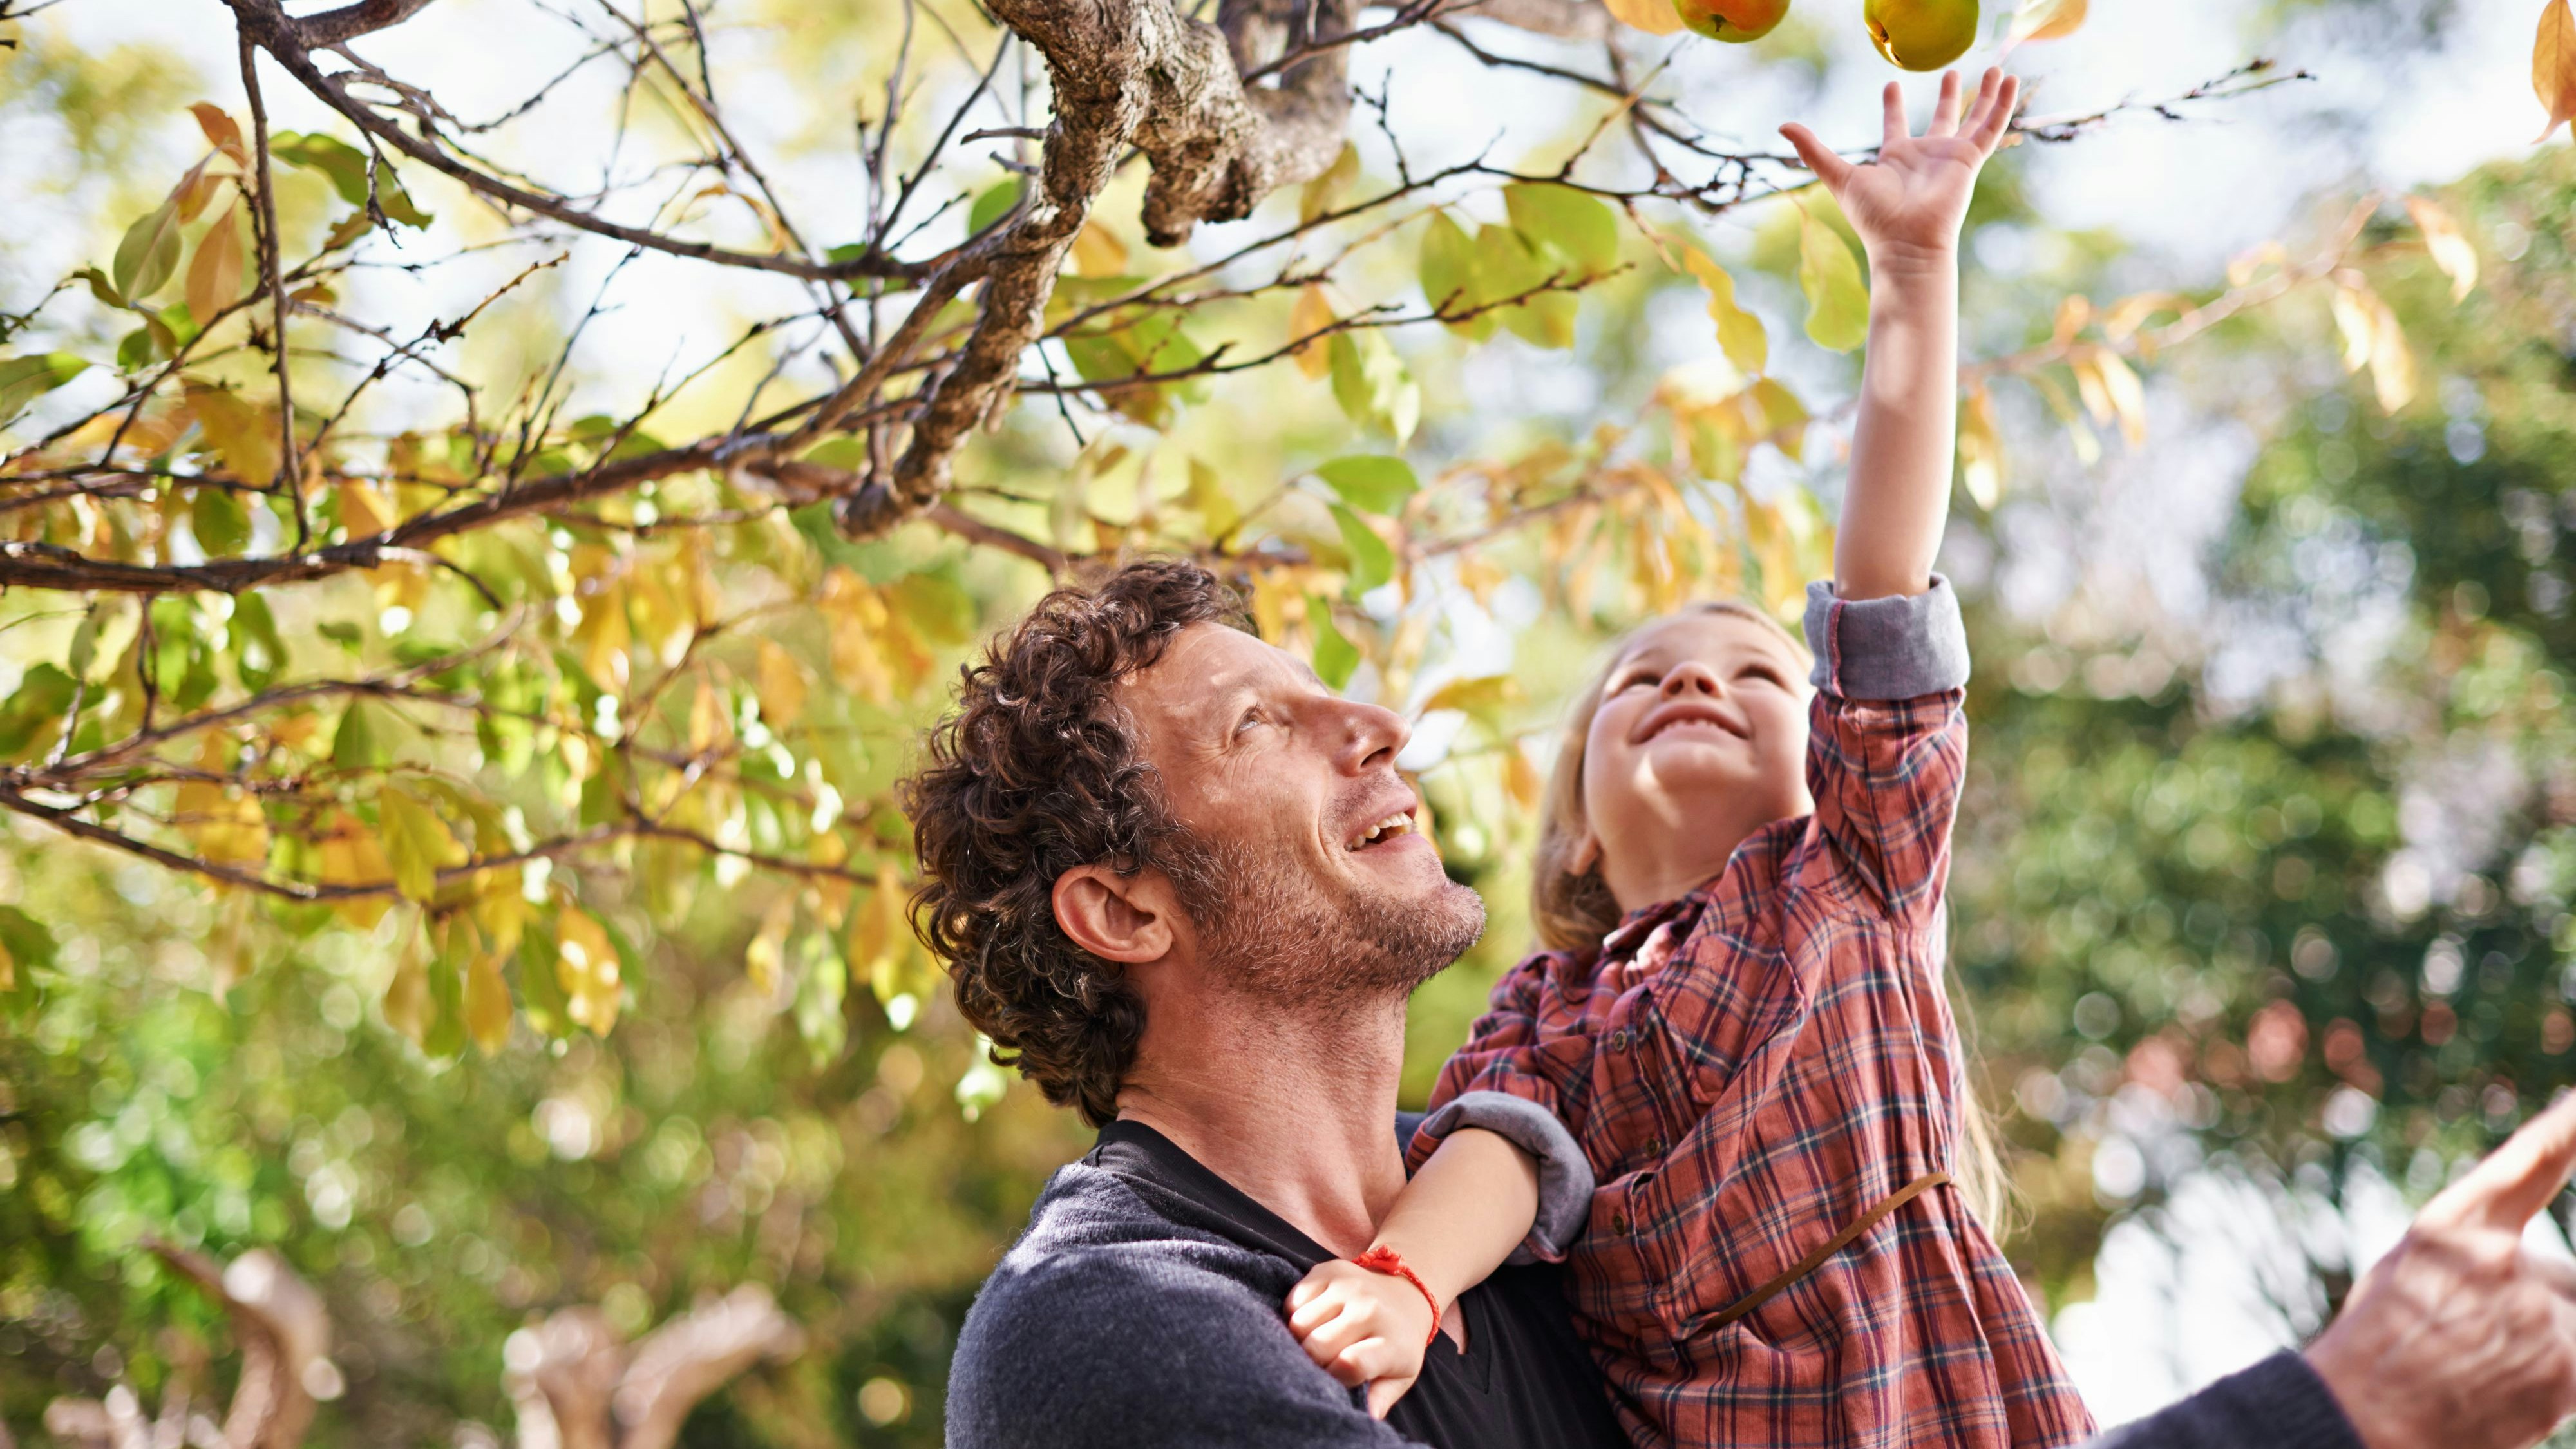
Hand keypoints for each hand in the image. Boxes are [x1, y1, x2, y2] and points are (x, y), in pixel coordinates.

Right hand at [1285, 1258, 1432, 1419]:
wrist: (1405, 1293)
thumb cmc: (1398, 1343)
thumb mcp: (1401, 1374)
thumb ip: (1383, 1396)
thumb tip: (1367, 1416)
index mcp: (1391, 1341)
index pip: (1352, 1364)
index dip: (1335, 1377)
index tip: (1338, 1378)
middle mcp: (1369, 1309)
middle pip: (1317, 1346)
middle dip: (1314, 1361)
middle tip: (1325, 1361)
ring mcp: (1348, 1285)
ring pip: (1299, 1324)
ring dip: (1301, 1338)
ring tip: (1318, 1340)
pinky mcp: (1328, 1270)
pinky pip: (1294, 1300)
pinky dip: (1296, 1314)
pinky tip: (1315, 1319)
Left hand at [1779, 68, 2018, 269]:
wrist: (1906, 242)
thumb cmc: (1873, 217)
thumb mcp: (1838, 175)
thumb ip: (1812, 150)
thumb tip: (1782, 125)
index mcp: (1896, 158)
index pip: (1896, 126)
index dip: (1894, 106)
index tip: (1891, 85)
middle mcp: (1925, 156)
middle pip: (1941, 119)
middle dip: (1947, 97)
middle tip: (1950, 72)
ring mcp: (1950, 157)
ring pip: (1972, 118)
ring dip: (1984, 95)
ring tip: (1997, 70)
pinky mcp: (1969, 160)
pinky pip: (1991, 126)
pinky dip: (2002, 104)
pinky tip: (2011, 82)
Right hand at [2304, 1089, 2575, 1448]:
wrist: (2360, 1422)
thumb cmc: (2379, 1348)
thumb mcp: (2412, 1276)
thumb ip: (2480, 1257)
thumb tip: (2541, 1270)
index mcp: (2449, 1228)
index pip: (2532, 1161)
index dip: (2567, 1128)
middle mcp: (2498, 1262)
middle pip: (2561, 1280)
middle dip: (2541, 1309)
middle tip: (2479, 1343)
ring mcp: (2535, 1316)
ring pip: (2568, 1326)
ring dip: (2541, 1351)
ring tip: (2478, 1376)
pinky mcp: (2564, 1369)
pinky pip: (2574, 1360)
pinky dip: (2549, 1379)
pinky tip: (2499, 1393)